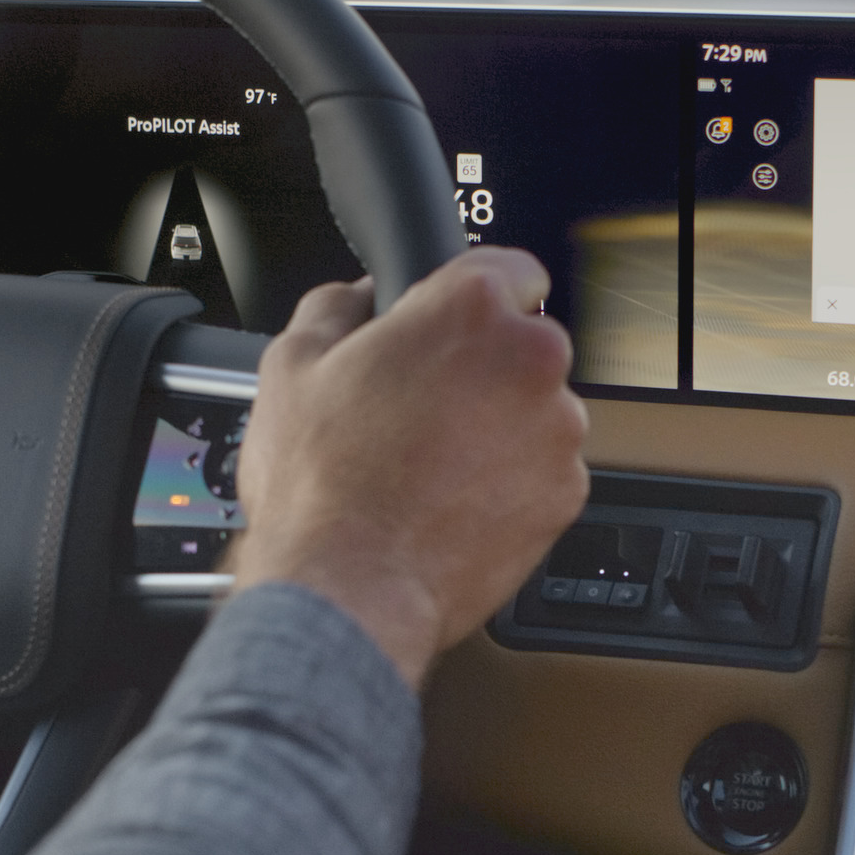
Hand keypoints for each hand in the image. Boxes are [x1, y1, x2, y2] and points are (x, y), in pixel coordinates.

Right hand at [229, 248, 588, 687]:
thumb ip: (333, 308)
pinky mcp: (565, 496)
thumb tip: (354, 299)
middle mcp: (530, 362)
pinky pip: (539, 470)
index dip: (465, 296)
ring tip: (423, 463)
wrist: (347, 588)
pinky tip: (445, 500)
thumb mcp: (289, 365)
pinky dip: (505, 481)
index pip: (506, 266)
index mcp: (469, 311)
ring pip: (532, 409)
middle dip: (476, 367)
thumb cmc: (320, 483)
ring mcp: (556, 433)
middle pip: (519, 343)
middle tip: (412, 406)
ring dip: (492, 426)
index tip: (445, 324)